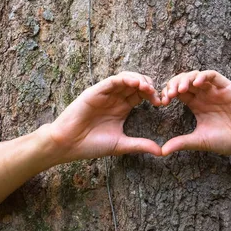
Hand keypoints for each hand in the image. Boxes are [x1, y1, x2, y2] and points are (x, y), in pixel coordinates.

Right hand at [47, 71, 162, 160]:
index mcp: (122, 107)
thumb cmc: (91, 145)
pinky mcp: (95, 91)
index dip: (153, 95)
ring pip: (126, 78)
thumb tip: (161, 152)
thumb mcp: (121, 145)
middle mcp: (115, 98)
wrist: (68, 145)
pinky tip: (136, 84)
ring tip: (148, 89)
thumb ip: (140, 145)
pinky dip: (125, 79)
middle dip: (149, 86)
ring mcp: (105, 93)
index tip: (162, 103)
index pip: (141, 95)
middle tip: (157, 95)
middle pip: (136, 83)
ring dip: (139, 80)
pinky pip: (113, 80)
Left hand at [160, 70, 230, 156]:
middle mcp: (205, 95)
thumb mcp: (200, 141)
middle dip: (174, 85)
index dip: (168, 93)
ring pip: (196, 76)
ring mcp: (216, 90)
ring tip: (180, 90)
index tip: (162, 103)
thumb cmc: (227, 140)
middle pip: (184, 81)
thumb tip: (162, 151)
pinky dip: (203, 76)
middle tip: (169, 95)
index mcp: (196, 104)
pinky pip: (213, 76)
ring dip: (186, 79)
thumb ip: (182, 142)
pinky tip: (195, 84)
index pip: (178, 92)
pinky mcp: (227, 88)